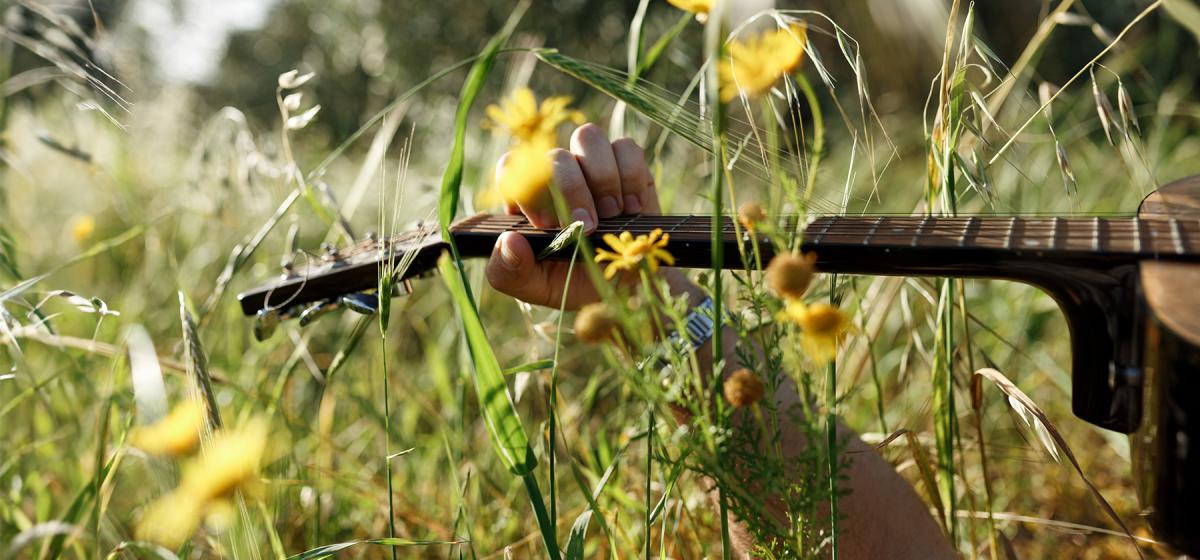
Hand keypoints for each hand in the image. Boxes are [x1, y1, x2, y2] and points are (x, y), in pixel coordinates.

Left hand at [485, 123, 659, 309]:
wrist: (628, 286)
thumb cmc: (575, 283)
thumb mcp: (537, 287)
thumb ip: (509, 272)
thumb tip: (509, 241)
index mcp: (526, 198)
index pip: (511, 167)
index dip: (529, 190)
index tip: (548, 225)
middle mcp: (556, 175)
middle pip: (555, 154)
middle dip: (572, 190)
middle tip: (587, 228)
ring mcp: (591, 164)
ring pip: (589, 137)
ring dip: (603, 178)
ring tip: (613, 215)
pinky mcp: (627, 165)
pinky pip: (626, 148)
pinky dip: (631, 178)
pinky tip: (633, 209)